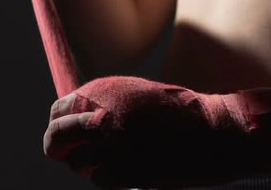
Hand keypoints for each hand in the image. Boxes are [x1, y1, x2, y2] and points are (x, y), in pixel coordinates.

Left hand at [43, 77, 270, 188]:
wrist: (215, 131)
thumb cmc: (181, 114)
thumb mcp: (138, 96)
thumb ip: (106, 105)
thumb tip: (80, 123)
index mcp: (101, 92)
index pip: (57, 112)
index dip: (62, 127)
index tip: (73, 137)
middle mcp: (99, 116)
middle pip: (54, 140)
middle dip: (62, 150)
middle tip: (76, 157)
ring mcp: (109, 144)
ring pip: (77, 164)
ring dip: (94, 166)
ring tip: (120, 161)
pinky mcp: (123, 170)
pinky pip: (100, 179)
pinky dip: (114, 178)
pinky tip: (135, 170)